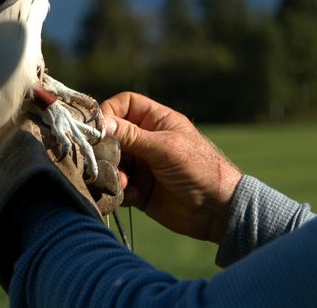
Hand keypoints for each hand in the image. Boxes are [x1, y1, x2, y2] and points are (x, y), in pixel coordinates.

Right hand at [101, 92, 241, 243]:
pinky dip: (119, 190)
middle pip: (111, 135)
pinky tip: (134, 196)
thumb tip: (100, 123)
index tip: (99, 129)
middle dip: (107, 148)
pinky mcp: (138, 188)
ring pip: (110, 161)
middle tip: (109, 161)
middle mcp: (145, 139)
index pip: (123, 105)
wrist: (217, 211)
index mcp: (155, 120)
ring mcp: (141, 164)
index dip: (109, 113)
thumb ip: (132, 136)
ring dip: (113, 171)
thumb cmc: (199, 169)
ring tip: (124, 183)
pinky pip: (116, 185)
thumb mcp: (165, 148)